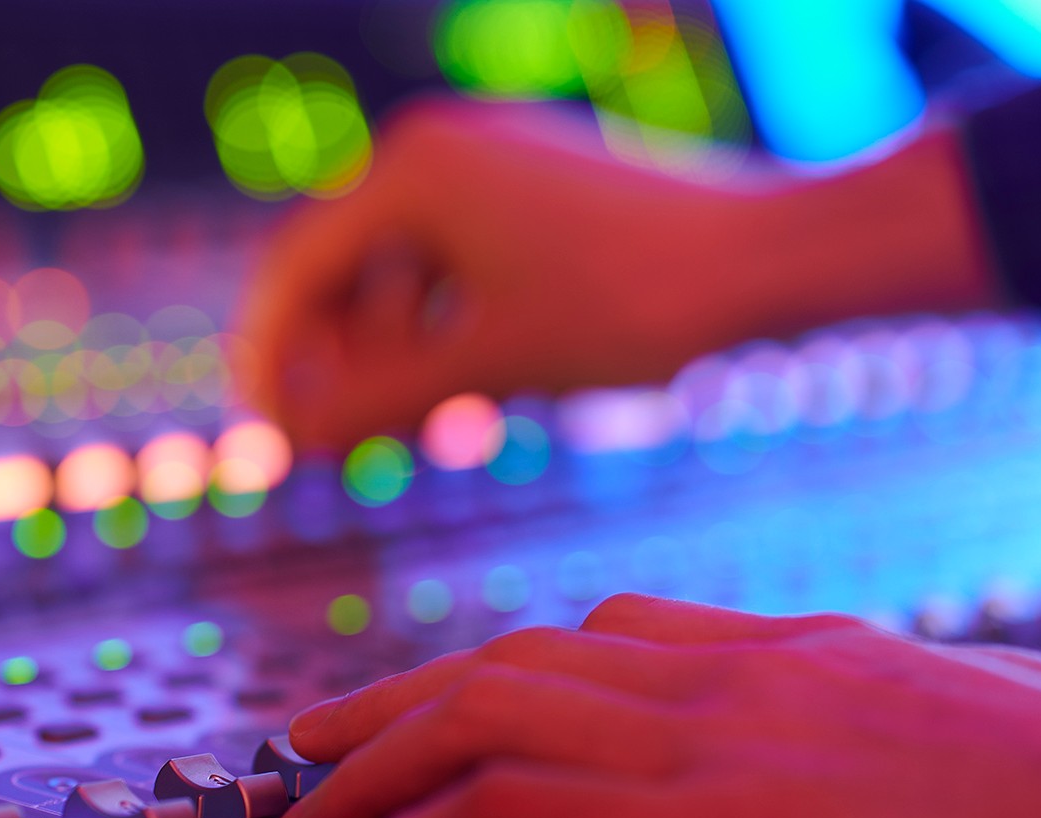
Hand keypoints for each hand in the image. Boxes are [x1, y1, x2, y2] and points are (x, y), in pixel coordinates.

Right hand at [237, 101, 996, 449]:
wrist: (773, 258)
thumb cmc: (633, 303)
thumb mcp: (488, 363)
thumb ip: (375, 399)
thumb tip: (290, 438)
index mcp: (413, 171)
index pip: (297, 271)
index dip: (270, 361)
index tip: (268, 439)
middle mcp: (442, 148)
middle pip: (347, 271)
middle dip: (342, 363)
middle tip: (349, 447)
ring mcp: (494, 162)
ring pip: (405, 275)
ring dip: (399, 358)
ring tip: (429, 433)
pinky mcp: (537, 190)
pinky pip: (460, 265)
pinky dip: (452, 333)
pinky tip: (476, 400)